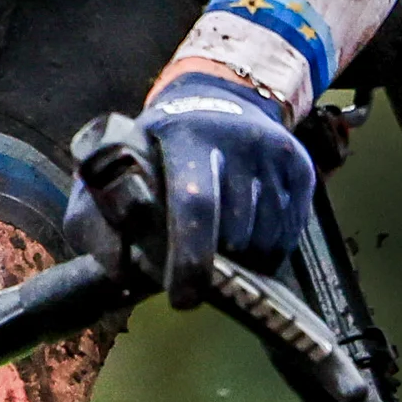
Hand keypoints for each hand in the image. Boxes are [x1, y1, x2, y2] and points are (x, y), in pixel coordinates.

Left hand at [133, 65, 316, 303]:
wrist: (220, 103)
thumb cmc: (156, 151)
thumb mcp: (115, 169)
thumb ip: (97, 220)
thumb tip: (119, 273)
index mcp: (184, 134)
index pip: (195, 204)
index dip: (191, 259)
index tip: (182, 299)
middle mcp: (237, 137)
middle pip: (234, 233)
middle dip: (213, 264)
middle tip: (192, 268)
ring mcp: (275, 152)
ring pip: (264, 242)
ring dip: (240, 260)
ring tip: (217, 241)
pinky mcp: (303, 167)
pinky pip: (287, 237)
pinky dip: (264, 250)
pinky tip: (243, 231)